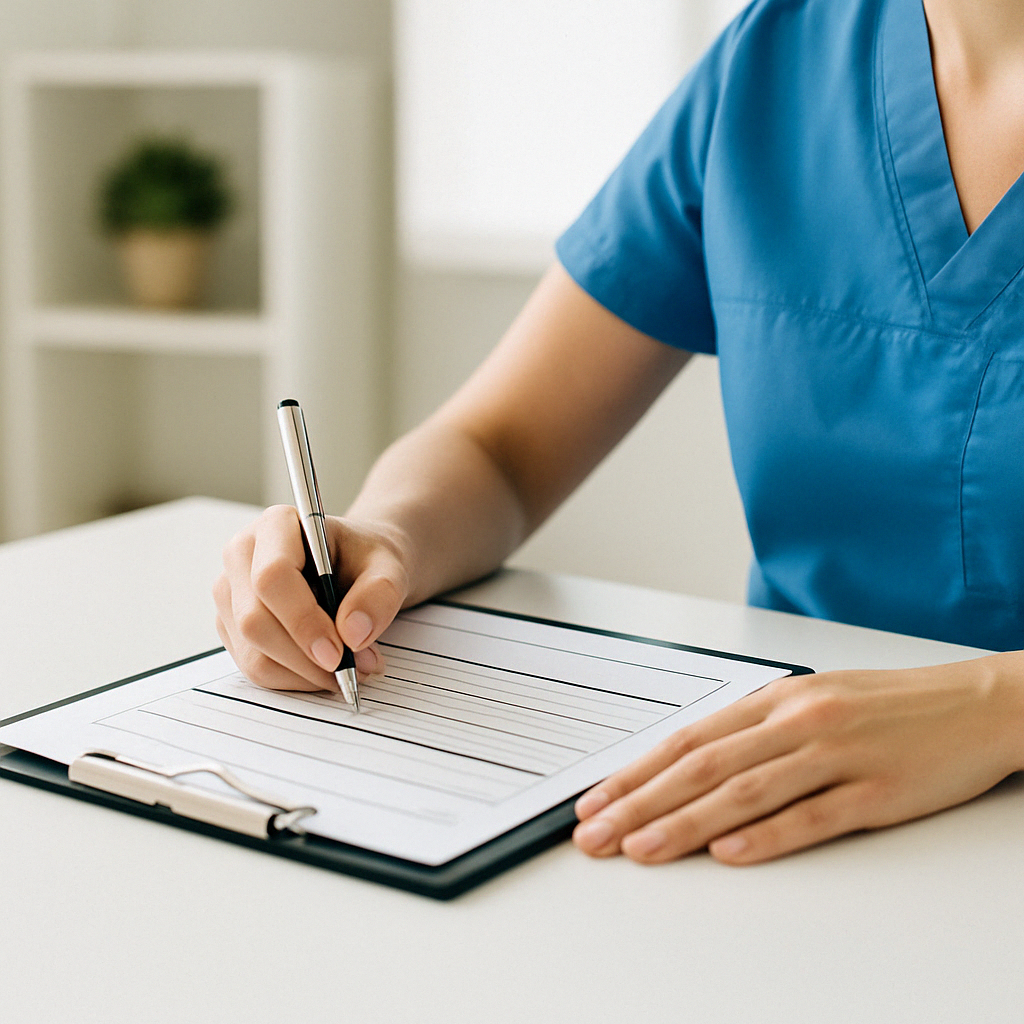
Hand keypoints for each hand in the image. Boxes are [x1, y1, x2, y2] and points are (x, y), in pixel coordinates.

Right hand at [213, 505, 411, 691]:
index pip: (272, 577)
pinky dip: (295, 679)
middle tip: (356, 669)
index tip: (338, 653)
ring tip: (350, 668)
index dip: (303, 621)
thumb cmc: (367, 559)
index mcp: (276, 525)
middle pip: (256, 621)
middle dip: (308, 658)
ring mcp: (231, 593)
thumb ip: (379, 594)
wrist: (358, 567)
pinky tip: (326, 669)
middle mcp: (242, 555)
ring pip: (254, 653)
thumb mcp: (390, 567)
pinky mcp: (233, 626)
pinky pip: (256, 668)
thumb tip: (353, 634)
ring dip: (305, 674)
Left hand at [572, 655, 1023, 864]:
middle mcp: (797, 722)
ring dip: (685, 825)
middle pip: (703, 766)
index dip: (636, 771)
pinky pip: (810, 817)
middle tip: (595, 835)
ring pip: (744, 792)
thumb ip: (755, 731)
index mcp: (777, 699)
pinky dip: (764, 837)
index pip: (689, 738)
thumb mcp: (812, 700)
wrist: (976, 704)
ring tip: (640, 850)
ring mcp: (835, 756)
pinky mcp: (875, 793)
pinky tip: (726, 855)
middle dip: (640, 802)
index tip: (596, 800)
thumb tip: (692, 765)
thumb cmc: (888, 705)